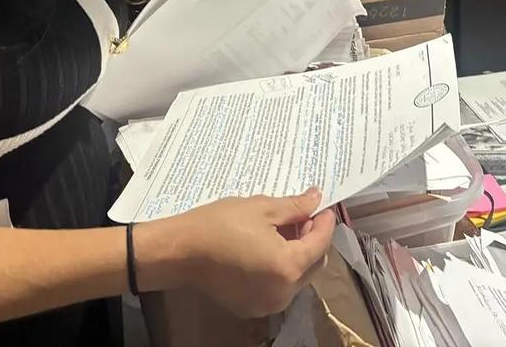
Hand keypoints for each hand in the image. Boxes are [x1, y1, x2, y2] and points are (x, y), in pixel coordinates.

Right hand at [138, 189, 334, 316]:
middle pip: (314, 264)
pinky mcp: (252, 307)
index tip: (323, 206)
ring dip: (298, 254)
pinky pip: (279, 287)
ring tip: (283, 229)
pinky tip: (268, 247)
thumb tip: (316, 198)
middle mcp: (283, 292)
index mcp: (288, 267)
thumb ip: (295, 206)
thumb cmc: (220, 225)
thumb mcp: (262, 208)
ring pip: (298, 278)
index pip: (320, 244)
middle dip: (313, 239)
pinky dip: (281, 268)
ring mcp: (267, 304)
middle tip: (302, 215)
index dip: (325, 222)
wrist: (180, 251)